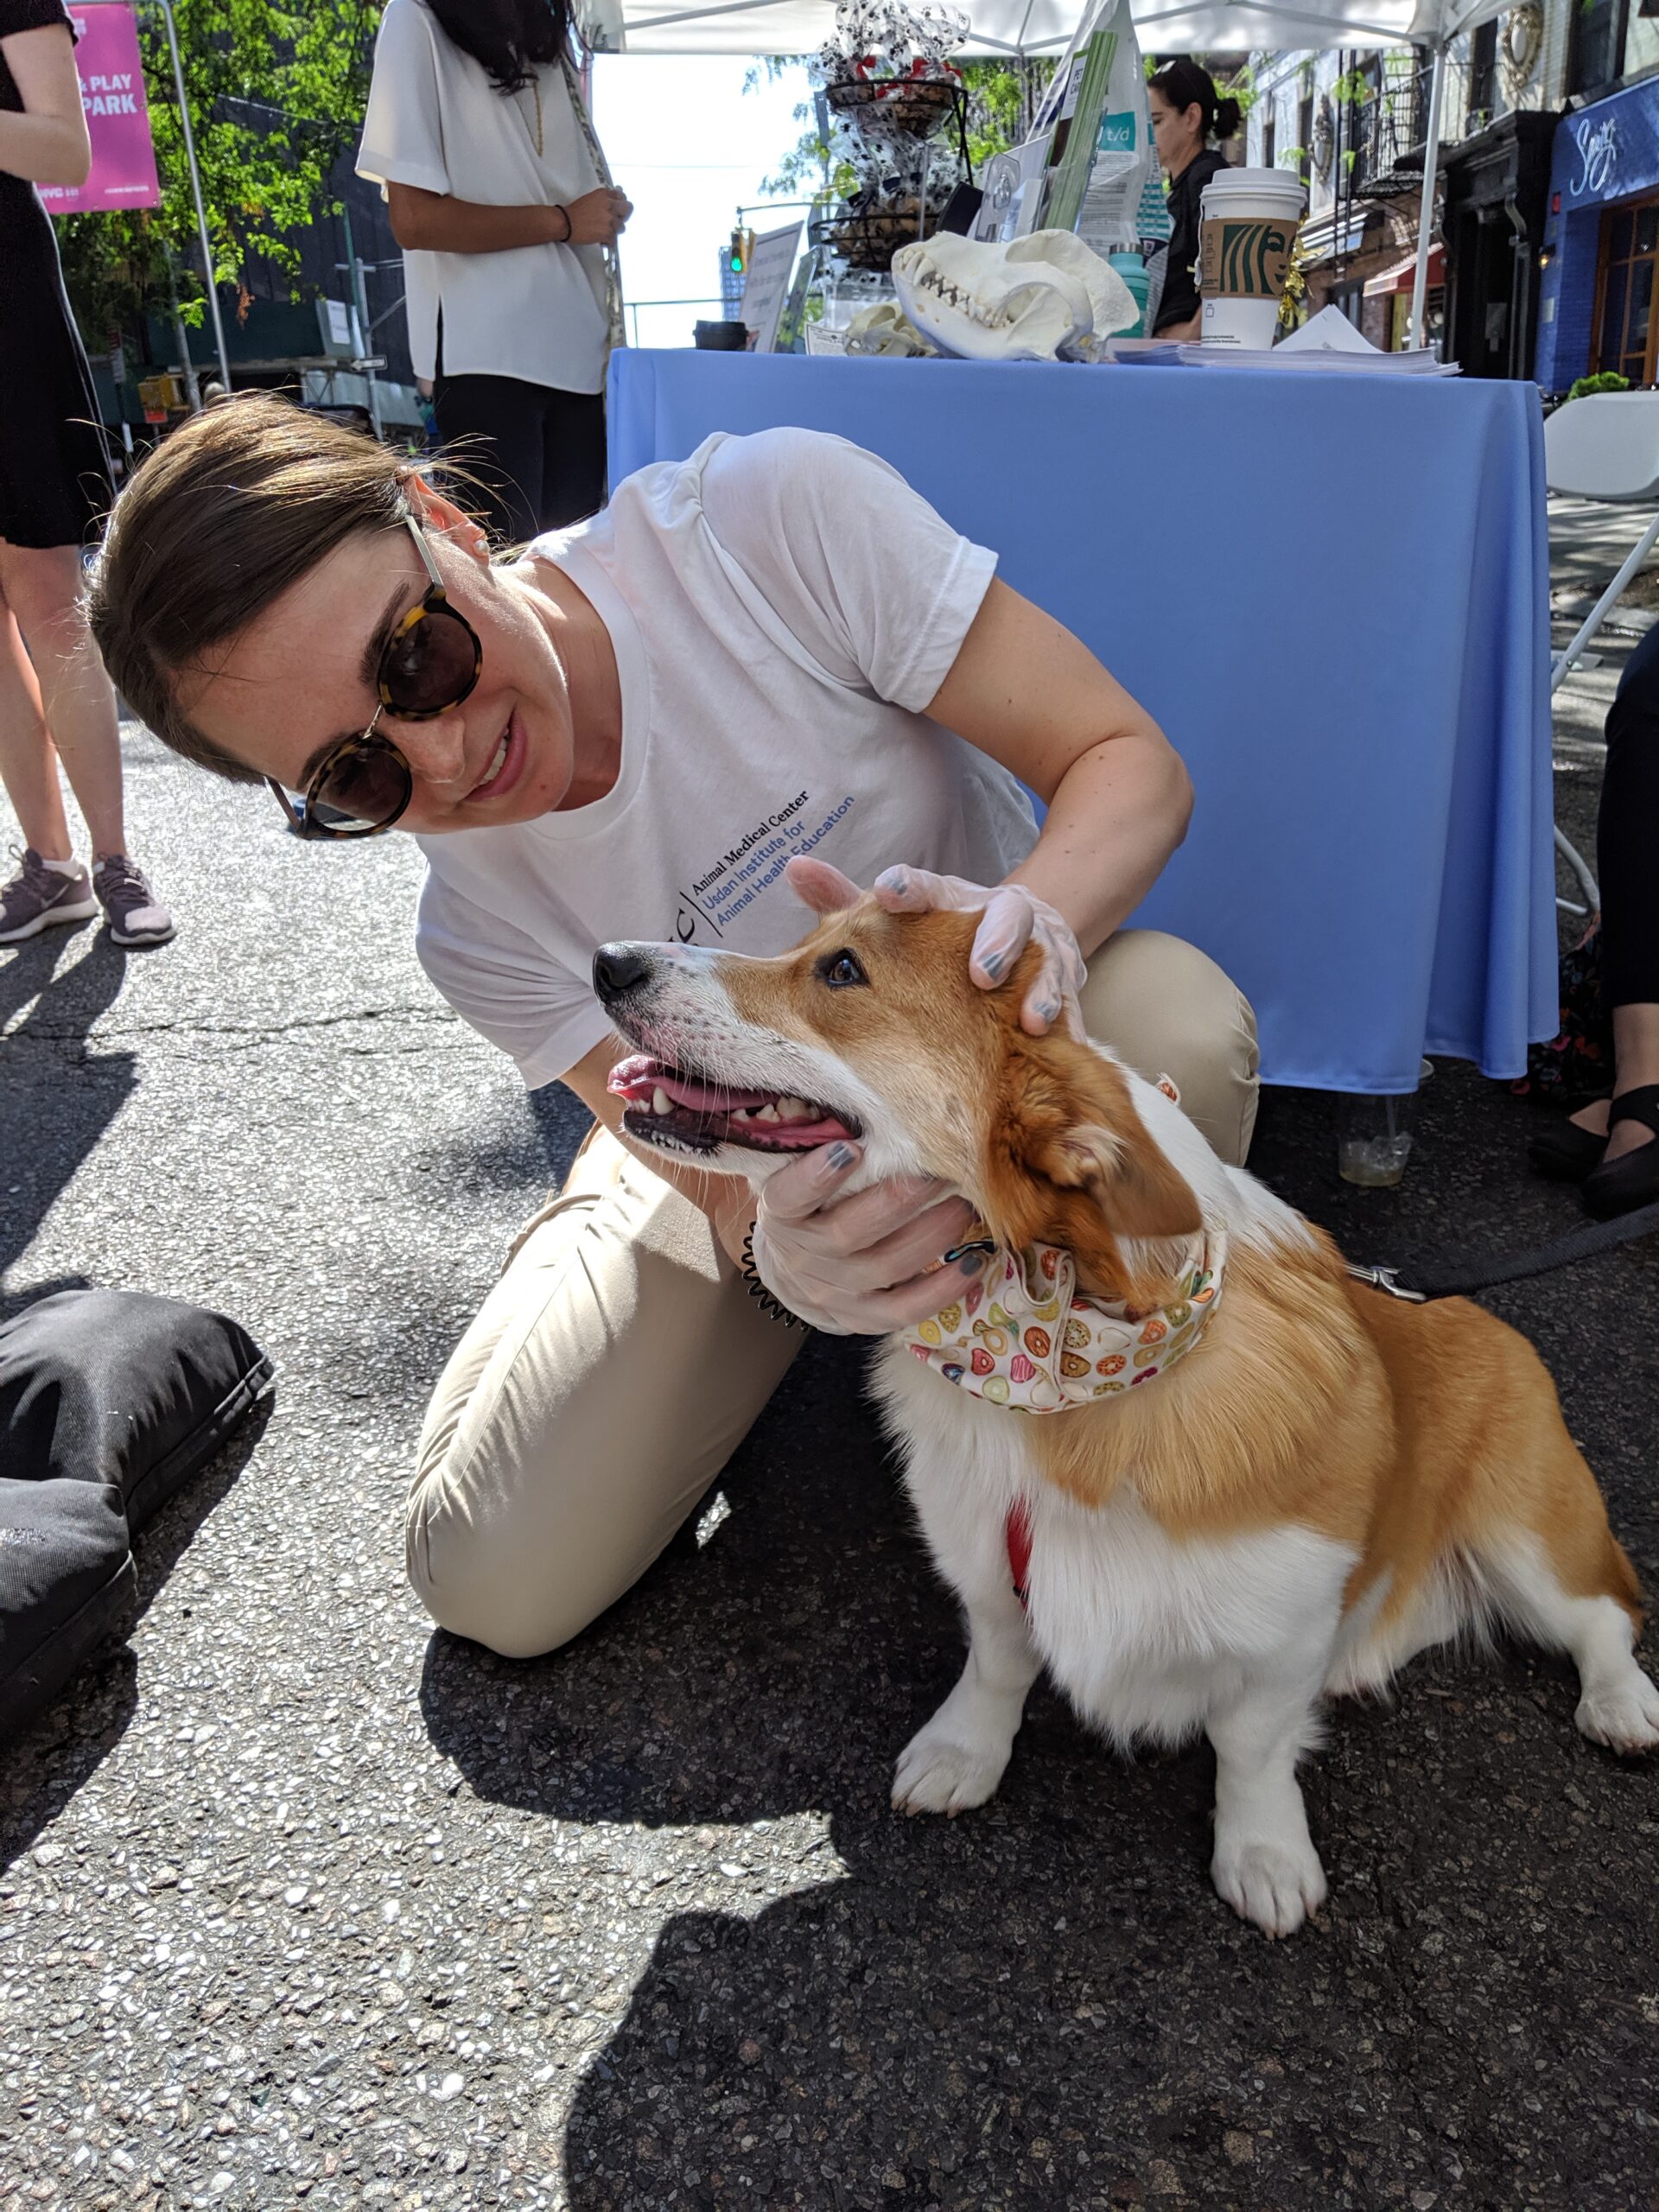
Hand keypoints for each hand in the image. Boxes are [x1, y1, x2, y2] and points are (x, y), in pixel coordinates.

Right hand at [560, 186, 630, 244]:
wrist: (566, 223)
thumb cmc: (575, 212)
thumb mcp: (590, 198)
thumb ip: (604, 199)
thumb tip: (614, 200)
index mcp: (604, 195)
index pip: (622, 197)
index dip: (620, 204)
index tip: (618, 209)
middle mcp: (609, 205)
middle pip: (628, 209)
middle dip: (623, 215)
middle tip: (616, 220)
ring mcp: (609, 219)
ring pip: (622, 227)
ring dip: (614, 230)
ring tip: (604, 231)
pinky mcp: (607, 233)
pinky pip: (614, 240)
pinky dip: (608, 242)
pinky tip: (602, 240)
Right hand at [748, 1141, 984, 1335]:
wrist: (793, 1273)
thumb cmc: (812, 1206)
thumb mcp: (801, 1177)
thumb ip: (828, 1150)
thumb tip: (887, 1109)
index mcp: (782, 1213)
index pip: (790, 1196)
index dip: (816, 1177)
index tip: (850, 1149)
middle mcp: (804, 1255)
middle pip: (849, 1231)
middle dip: (900, 1198)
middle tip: (941, 1169)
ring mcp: (833, 1292)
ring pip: (888, 1265)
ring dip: (935, 1232)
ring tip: (968, 1205)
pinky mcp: (862, 1318)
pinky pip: (906, 1309)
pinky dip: (945, 1288)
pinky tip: (975, 1261)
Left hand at [786, 855, 1084, 1035]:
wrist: (1032, 925)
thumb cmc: (946, 931)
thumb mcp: (900, 915)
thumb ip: (846, 898)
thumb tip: (794, 867)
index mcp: (953, 899)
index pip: (927, 887)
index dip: (908, 887)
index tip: (887, 889)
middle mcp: (1002, 914)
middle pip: (1007, 916)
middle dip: (996, 943)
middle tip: (980, 973)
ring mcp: (1041, 947)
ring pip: (1050, 962)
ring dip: (1042, 990)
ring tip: (1031, 1020)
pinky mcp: (1070, 980)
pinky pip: (1075, 1003)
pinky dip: (1071, 1024)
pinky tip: (1063, 1045)